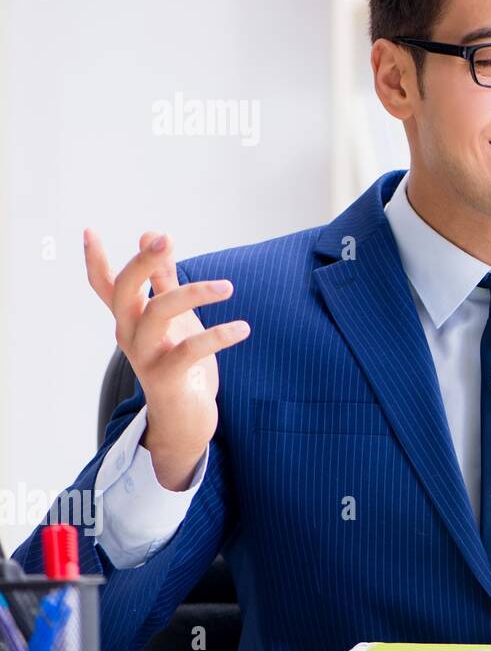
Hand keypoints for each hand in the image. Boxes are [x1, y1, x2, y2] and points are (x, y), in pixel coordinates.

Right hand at [84, 229, 249, 488]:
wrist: (184, 420)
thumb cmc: (180, 363)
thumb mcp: (174, 317)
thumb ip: (164, 279)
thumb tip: (152, 236)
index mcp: (131, 319)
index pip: (104, 286)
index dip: (94, 260)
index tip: (88, 230)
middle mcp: (130, 335)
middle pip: (124, 292)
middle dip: (142, 263)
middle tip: (166, 240)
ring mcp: (145, 357)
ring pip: (156, 314)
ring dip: (192, 293)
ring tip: (228, 287)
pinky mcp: (167, 378)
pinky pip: (189, 350)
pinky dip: (218, 336)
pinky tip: (242, 328)